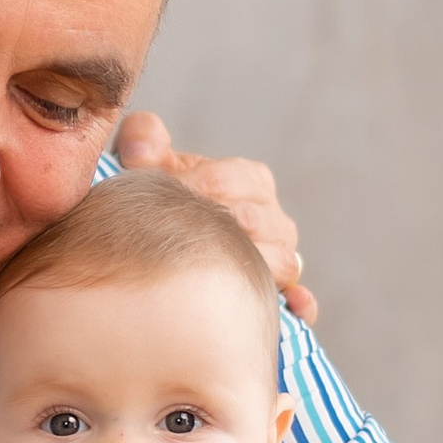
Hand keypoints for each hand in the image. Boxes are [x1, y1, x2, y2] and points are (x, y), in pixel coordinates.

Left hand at [115, 109, 315, 322]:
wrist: (165, 237)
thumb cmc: (164, 194)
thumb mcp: (149, 158)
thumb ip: (142, 137)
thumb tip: (140, 155)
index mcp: (250, 179)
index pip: (223, 181)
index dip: (185, 189)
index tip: (153, 200)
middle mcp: (274, 217)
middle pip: (250, 222)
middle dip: (208, 229)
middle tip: (169, 238)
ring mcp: (283, 256)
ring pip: (279, 260)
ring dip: (247, 267)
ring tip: (207, 274)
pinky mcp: (283, 292)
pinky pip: (302, 302)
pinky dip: (300, 304)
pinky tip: (290, 305)